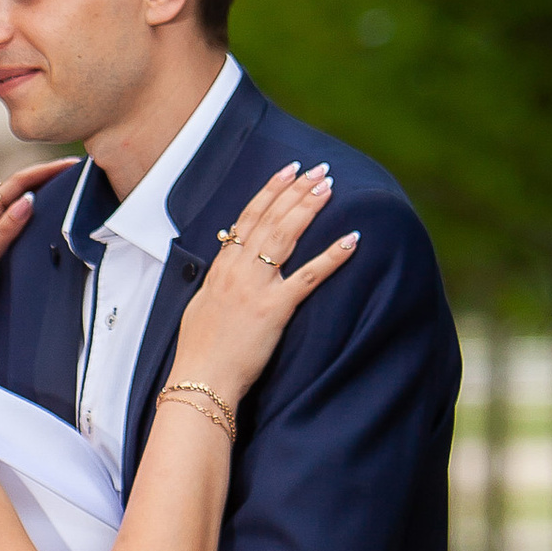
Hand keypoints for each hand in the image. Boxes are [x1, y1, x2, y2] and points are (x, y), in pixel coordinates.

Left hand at [0, 158, 77, 365]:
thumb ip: (2, 232)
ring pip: (27, 211)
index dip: (42, 171)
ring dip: (49, 197)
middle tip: (80, 172)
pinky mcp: (7, 258)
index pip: (14, 184)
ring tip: (76, 190)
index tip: (70, 165)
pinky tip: (62, 224)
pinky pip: (30, 232)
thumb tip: (28, 200)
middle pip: (23, 191)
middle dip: (49, 177)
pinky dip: (46, 221)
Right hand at [172, 164, 358, 403]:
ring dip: (309, 208)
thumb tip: (227, 263)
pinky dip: (332, 256)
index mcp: (221, 268)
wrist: (200, 380)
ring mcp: (256, 288)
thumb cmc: (200, 349)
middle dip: (296, 191)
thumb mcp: (202, 305)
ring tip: (329, 188)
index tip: (288, 171)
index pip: (247, 218)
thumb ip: (218, 281)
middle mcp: (238, 271)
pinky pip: (308, 277)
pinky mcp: (274, 310)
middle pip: (270, 219)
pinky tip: (351, 239)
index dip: (269, 191)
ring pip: (285, 237)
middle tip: (319, 171)